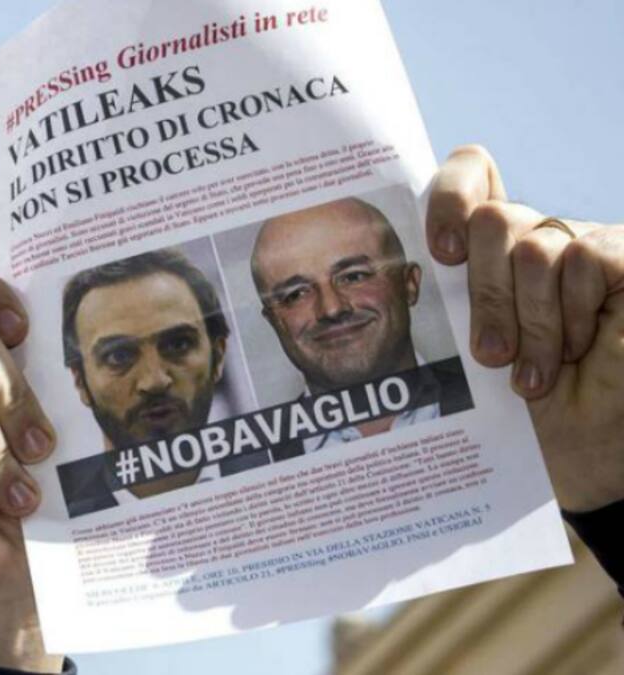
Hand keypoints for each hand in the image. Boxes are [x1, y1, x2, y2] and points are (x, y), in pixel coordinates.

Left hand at [427, 145, 623, 511]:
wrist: (579, 456)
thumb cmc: (517, 411)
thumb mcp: (465, 350)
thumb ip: (444, 298)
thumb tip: (395, 268)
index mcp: (492, 250)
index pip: (472, 174)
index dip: (450, 195)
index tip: (441, 253)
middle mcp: (537, 238)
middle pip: (493, 219)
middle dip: (485, 293)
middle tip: (490, 355)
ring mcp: (584, 248)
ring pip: (533, 247)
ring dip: (531, 321)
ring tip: (532, 375)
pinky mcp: (623, 260)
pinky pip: (586, 257)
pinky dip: (573, 311)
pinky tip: (575, 350)